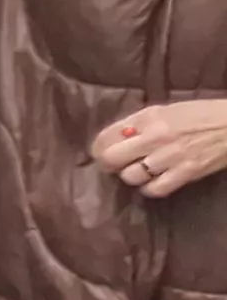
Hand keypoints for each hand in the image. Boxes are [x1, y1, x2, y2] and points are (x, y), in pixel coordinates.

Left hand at [92, 100, 226, 199]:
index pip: (108, 136)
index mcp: (150, 118)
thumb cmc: (200, 115)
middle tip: (113, 166)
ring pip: (131, 176)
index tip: (99, 152)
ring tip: (138, 171)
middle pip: (113, 158)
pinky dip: (149, 189)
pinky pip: (155, 189)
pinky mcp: (187, 173)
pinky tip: (152, 182)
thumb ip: (139, 123)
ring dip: (130, 176)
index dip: (98, 147)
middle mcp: (157, 137)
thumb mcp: (166, 111)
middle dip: (108, 164)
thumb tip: (115, 138)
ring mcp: (172, 157)